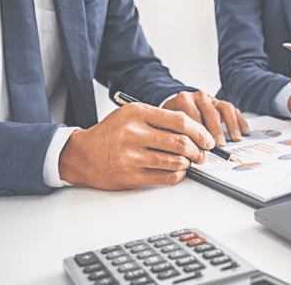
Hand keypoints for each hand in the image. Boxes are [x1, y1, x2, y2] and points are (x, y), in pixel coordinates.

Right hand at [59, 102, 212, 189]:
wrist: (82, 154)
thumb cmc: (111, 134)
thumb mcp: (132, 115)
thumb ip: (160, 119)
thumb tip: (194, 131)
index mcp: (137, 113)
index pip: (179, 121)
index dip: (199, 131)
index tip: (207, 139)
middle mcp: (134, 133)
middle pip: (180, 142)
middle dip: (198, 150)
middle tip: (202, 154)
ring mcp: (131, 156)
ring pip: (175, 161)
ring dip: (188, 163)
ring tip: (189, 162)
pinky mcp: (130, 176)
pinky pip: (165, 177)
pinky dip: (177, 175)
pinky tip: (177, 171)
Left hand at [162, 90, 249, 146]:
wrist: (177, 105)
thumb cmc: (173, 119)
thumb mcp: (168, 123)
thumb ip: (174, 133)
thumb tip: (182, 151)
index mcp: (183, 100)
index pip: (192, 114)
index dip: (197, 131)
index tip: (201, 146)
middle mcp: (199, 97)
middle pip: (210, 111)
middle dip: (215, 129)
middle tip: (219, 144)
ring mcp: (211, 99)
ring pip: (224, 108)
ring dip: (231, 124)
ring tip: (235, 139)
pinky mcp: (221, 104)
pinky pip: (233, 110)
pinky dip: (240, 121)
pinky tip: (244, 132)